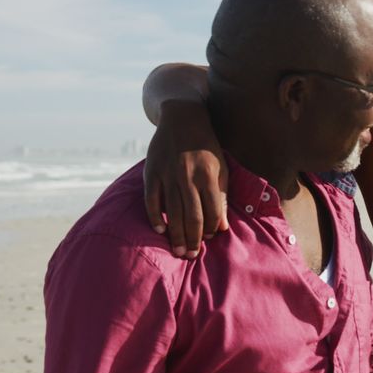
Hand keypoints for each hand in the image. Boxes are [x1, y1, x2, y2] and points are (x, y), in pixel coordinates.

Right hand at [143, 100, 228, 257]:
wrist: (182, 118)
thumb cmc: (206, 147)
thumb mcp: (220, 167)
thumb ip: (221, 196)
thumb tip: (221, 226)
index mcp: (208, 175)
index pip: (211, 212)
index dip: (210, 229)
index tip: (208, 240)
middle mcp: (188, 177)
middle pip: (191, 216)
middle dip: (193, 239)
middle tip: (191, 255)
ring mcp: (168, 175)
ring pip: (173, 212)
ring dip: (176, 235)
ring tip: (178, 251)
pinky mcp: (152, 172)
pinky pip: (152, 200)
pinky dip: (156, 216)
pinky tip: (160, 230)